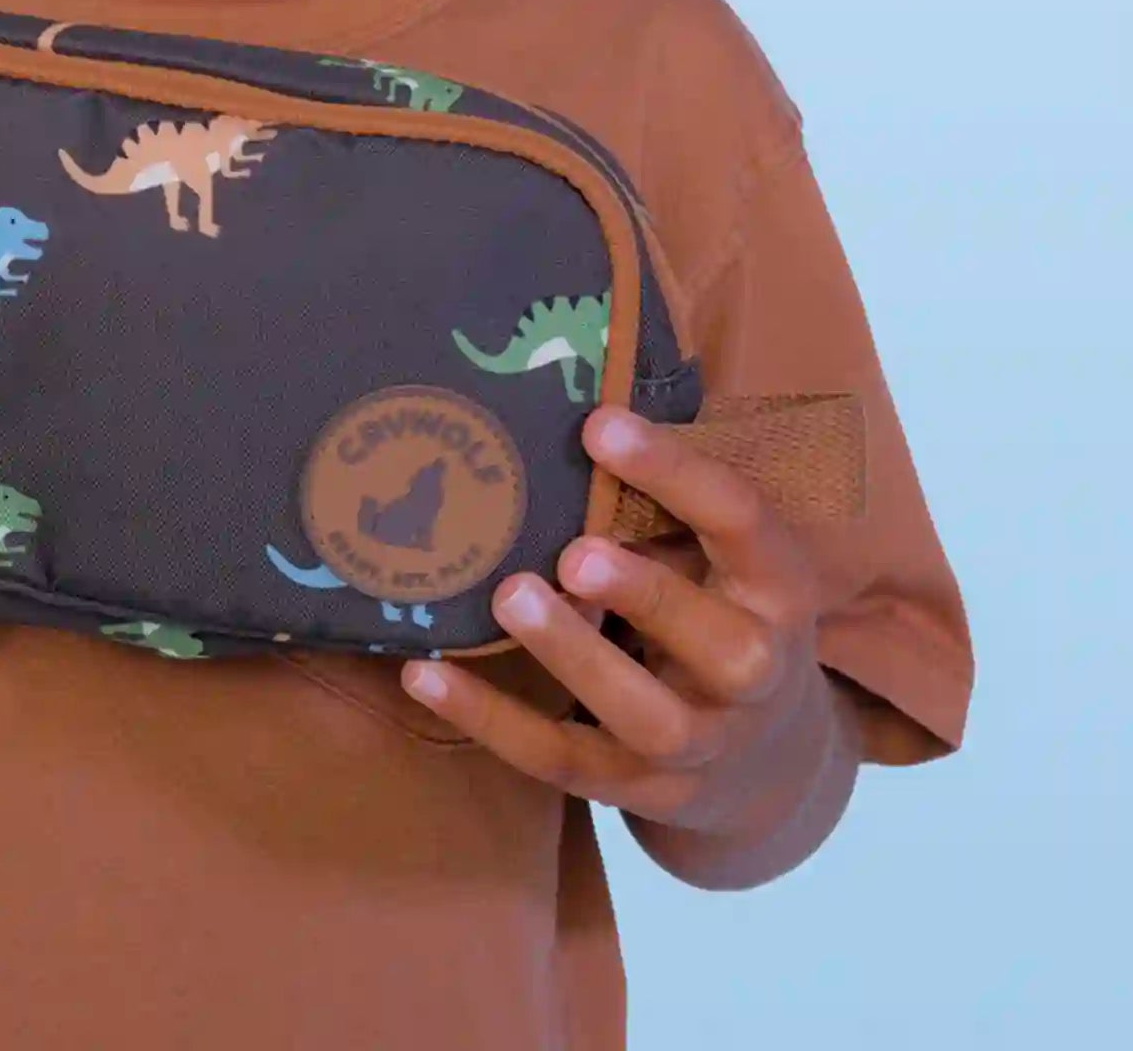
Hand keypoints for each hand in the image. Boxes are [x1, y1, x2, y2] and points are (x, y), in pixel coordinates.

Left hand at [401, 406, 837, 839]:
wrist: (769, 770)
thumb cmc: (722, 618)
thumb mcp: (723, 562)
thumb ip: (663, 507)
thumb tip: (556, 410)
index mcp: (776, 591)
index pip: (742, 523)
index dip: (675, 473)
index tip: (599, 424)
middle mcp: (755, 674)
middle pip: (722, 646)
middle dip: (648, 597)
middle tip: (575, 552)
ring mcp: (699, 744)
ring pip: (644, 716)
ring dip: (574, 657)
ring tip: (510, 596)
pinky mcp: (636, 789)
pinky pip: (561, 760)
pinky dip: (489, 721)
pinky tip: (424, 676)